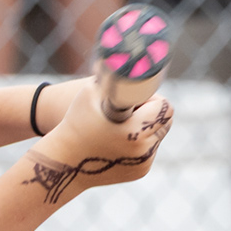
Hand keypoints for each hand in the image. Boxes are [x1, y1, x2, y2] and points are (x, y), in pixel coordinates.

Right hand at [21, 89, 171, 203]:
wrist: (64, 162)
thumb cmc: (75, 122)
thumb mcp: (91, 92)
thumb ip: (115, 77)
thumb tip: (131, 59)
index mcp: (135, 130)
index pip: (164, 107)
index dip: (150, 98)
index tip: (133, 100)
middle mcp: (144, 150)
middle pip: (166, 122)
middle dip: (152, 113)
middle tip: (130, 110)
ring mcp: (143, 163)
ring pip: (159, 135)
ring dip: (147, 127)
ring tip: (123, 125)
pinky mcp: (140, 171)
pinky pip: (150, 149)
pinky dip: (140, 142)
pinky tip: (120, 139)